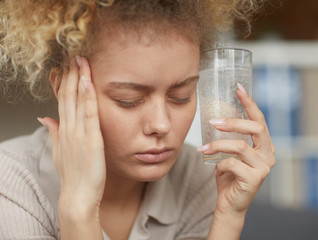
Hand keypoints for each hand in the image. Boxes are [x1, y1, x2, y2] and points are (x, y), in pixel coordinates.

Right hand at [39, 56, 105, 214]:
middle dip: (70, 74)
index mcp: (64, 131)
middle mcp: (69, 129)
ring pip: (77, 100)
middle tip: (72, 54)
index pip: (62, 100)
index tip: (66, 65)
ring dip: (78, 79)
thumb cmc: (73, 176)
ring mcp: (78, 134)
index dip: (64, 81)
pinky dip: (88, 97)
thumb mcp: (60, 152)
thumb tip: (46, 118)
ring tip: (79, 59)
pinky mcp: (91, 140)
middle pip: (68, 96)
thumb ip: (55, 133)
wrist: (78, 197)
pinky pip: (89, 114)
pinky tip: (88, 81)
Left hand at [198, 85, 274, 218]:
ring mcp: (263, 167)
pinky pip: (233, 163)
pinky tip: (216, 169)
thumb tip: (218, 116)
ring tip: (204, 148)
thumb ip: (230, 137)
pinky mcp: (255, 179)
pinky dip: (220, 164)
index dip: (249, 103)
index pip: (259, 120)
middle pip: (256, 128)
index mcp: (264, 145)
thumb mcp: (230, 153)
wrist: (230, 204)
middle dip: (233, 122)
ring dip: (218, 144)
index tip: (238, 88)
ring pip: (240, 146)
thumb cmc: (229, 176)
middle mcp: (268, 154)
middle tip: (214, 121)